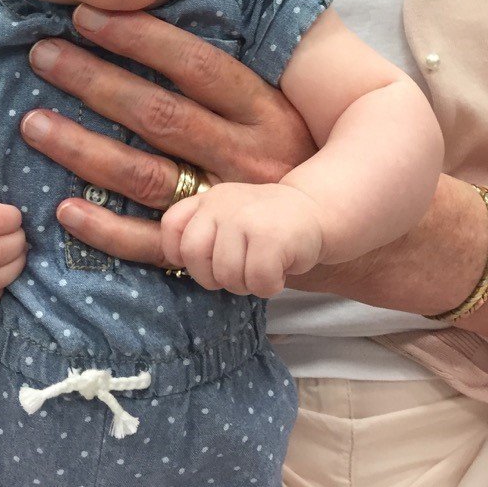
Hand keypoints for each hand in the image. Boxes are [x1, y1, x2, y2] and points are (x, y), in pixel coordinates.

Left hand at [19, 6, 315, 267]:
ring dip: (83, 150)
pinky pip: (152, 243)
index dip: (139, 38)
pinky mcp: (212, 253)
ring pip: (145, 176)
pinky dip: (106, 230)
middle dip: (95, 82)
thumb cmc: (298, 148)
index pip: (196, 66)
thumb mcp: (287, 98)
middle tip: (42, 55)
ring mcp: (227, 209)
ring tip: (33, 123)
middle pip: (160, 116)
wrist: (339, 235)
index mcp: (266, 110)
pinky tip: (64, 209)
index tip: (87, 15)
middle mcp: (247, 158)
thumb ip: (242, 57)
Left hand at [162, 183, 324, 296]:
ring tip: (262, 268)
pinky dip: (270, 287)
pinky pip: (257, 282)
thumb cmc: (267, 225)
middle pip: (194, 256)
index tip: (205, 262)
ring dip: (246, 284)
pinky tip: (279, 272)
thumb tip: (176, 267)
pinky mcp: (271, 237)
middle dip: (213, 277)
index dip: (180, 254)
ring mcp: (245, 218)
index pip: (171, 226)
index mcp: (208, 199)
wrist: (316, 210)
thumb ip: (203, 233)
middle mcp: (222, 204)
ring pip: (227, 275)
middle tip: (237, 272)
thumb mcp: (228, 217)